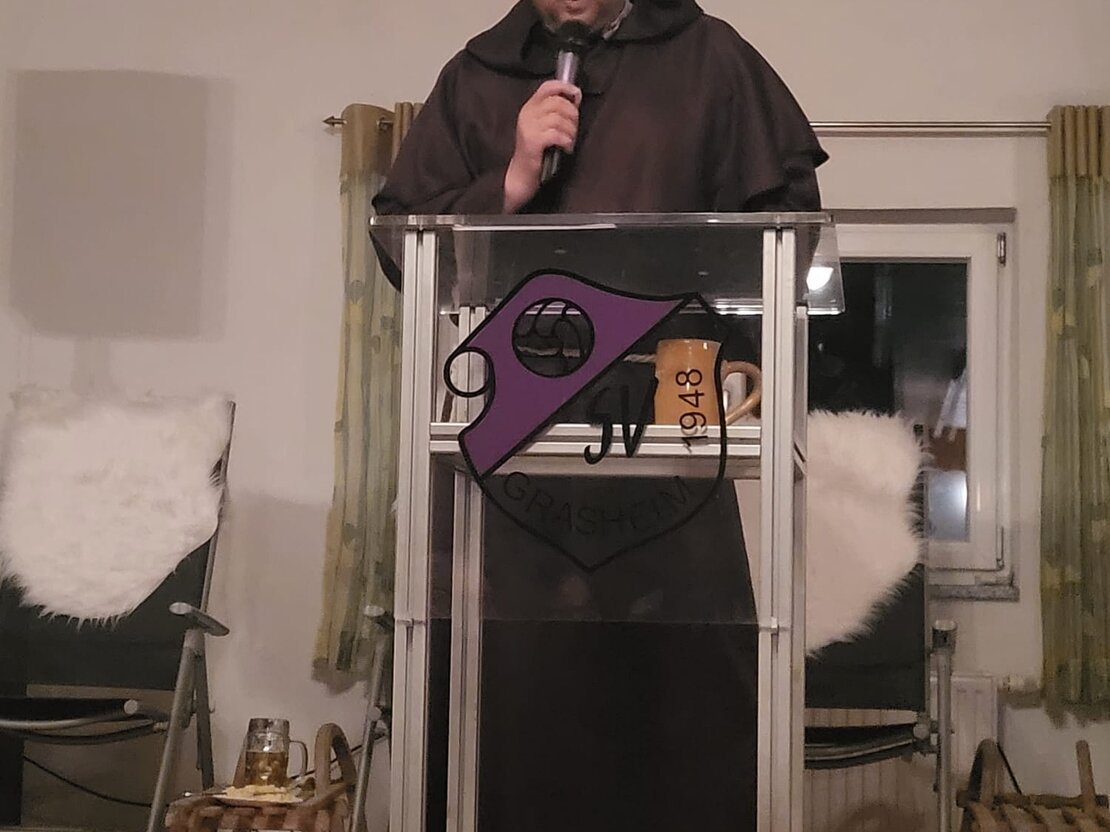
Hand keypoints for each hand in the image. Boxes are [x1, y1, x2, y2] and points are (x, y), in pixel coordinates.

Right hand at [503, 80, 581, 212]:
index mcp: (529, 107)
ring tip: (570, 140)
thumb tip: (575, 99)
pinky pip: (557, 134)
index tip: (577, 96)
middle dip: (572, 115)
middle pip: (558, 102)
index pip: (547, 86)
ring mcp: (529, 127)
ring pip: (559, 118)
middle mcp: (527, 114)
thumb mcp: (541, 126)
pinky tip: (566, 148)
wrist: (521, 175)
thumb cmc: (536, 151)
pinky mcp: (533, 141)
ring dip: (571, 130)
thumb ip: (554, 112)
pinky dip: (567, 141)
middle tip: (573, 128)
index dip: (565, 88)